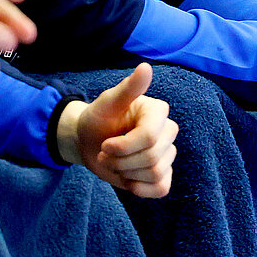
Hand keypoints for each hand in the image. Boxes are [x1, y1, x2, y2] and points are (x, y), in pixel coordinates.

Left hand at [57, 63, 177, 196]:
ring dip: (126, 173)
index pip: (149, 137)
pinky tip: (127, 180)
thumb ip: (128, 88)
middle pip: (152, 158)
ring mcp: (167, 153)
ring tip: (112, 163)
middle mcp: (167, 131)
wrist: (89, 142)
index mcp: (157, 112)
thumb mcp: (107, 103)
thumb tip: (145, 67)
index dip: (123, 147)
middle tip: (104, 154)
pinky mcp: (162, 173)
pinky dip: (141, 189)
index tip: (105, 145)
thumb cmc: (98, 119)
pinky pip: (161, 188)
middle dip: (121, 161)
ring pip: (155, 174)